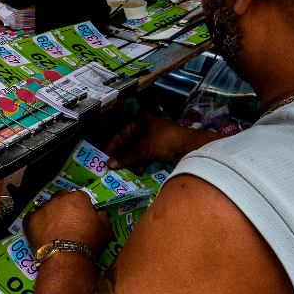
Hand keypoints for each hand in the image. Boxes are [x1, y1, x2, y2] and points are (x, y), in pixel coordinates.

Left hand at [23, 190, 110, 253]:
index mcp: (77, 198)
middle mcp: (58, 199)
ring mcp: (42, 209)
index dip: (82, 207)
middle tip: (67, 222)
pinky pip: (31, 218)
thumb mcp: (105, 229)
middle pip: (61, 199)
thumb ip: (102, 216)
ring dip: (49, 214)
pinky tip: (40, 231)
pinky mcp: (30, 221)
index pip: (80, 197)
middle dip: (64, 207)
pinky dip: (35, 223)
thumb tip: (98, 213)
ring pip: (45, 207)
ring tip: (53, 229)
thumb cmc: (89, 242)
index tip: (83, 217)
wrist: (67, 256)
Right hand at [104, 114, 221, 171]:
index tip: (106, 157)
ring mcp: (152, 140)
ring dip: (131, 162)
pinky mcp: (158, 150)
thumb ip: (125, 156)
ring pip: (135, 152)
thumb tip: (109, 164)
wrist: (188, 149)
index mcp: (139, 122)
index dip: (112, 145)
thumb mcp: (141, 148)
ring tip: (129, 171)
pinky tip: (140, 170)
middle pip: (127, 144)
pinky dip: (140, 163)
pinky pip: (144, 157)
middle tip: (114, 168)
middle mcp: (145, 130)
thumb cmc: (163, 141)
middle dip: (122, 156)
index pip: (120, 134)